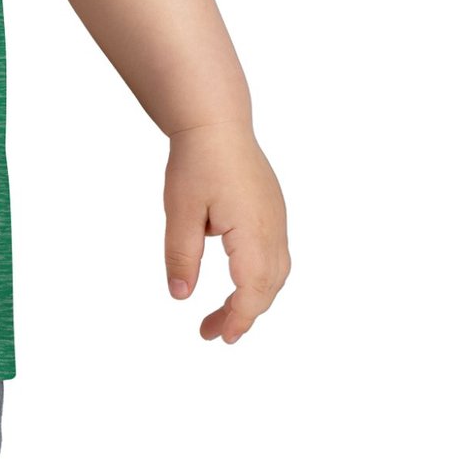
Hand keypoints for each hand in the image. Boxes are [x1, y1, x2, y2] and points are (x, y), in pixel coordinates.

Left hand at [163, 120, 289, 342]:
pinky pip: (274, 254)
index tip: (218, 337)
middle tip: (212, 331)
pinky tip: (237, 278)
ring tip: (224, 312)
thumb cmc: (197, 161)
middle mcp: (273, 229)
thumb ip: (181, 255)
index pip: (252, 291)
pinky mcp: (273, 210)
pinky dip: (259, 275)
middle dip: (242, 314)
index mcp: (254, 232)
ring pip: (275, 273)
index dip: (237, 319)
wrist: (215, 121)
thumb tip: (181, 296)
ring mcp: (277, 219)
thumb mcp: (181, 210)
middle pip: (268, 288)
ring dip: (253, 296)